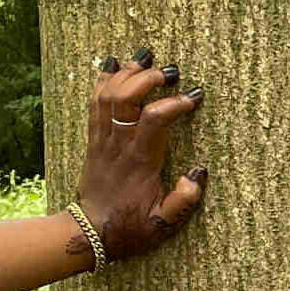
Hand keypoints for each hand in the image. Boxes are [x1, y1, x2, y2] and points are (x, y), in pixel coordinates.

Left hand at [73, 48, 207, 263]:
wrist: (91, 232)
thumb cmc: (131, 228)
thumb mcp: (164, 224)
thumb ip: (184, 201)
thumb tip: (198, 173)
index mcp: (140, 162)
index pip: (155, 120)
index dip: (175, 103)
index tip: (194, 96)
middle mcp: (119, 145)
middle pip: (126, 97)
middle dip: (148, 78)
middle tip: (170, 71)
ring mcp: (103, 140)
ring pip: (108, 94)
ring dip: (126, 72)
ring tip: (146, 58)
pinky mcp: (94, 139)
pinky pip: (94, 102)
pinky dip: (103, 80)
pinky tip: (113, 64)